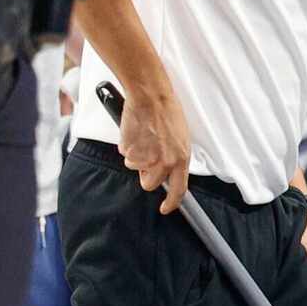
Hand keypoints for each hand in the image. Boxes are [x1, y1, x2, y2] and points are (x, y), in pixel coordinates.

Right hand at [117, 81, 192, 212]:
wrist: (151, 97)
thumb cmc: (168, 113)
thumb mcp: (181, 139)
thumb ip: (174, 158)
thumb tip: (165, 171)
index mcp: (181, 159)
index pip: (178, 190)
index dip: (171, 203)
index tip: (165, 208)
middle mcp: (164, 162)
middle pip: (149, 183)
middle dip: (145, 174)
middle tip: (147, 156)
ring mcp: (145, 157)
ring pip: (134, 167)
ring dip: (136, 156)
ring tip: (143, 137)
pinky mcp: (129, 150)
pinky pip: (125, 154)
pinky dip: (127, 145)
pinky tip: (135, 132)